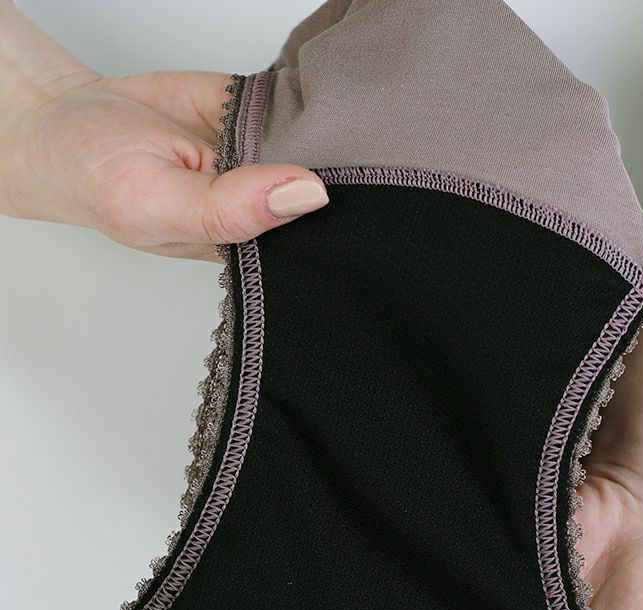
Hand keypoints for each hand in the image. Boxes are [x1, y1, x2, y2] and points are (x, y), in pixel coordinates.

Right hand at [0, 68, 328, 260]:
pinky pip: (293, 104)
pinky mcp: (253, 112)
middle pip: (328, 200)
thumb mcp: (154, 202)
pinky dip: (301, 98)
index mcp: (241, 246)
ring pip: (319, 147)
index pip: (308, 247)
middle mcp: (259, 206)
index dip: (333, 226)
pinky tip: (300, 100)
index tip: (346, 196)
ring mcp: (260, 157)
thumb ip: (227, 207)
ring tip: (325, 126)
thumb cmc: (97, 177)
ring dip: (328, 133)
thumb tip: (305, 196)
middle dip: (342, 177)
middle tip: (347, 158)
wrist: (64, 118)